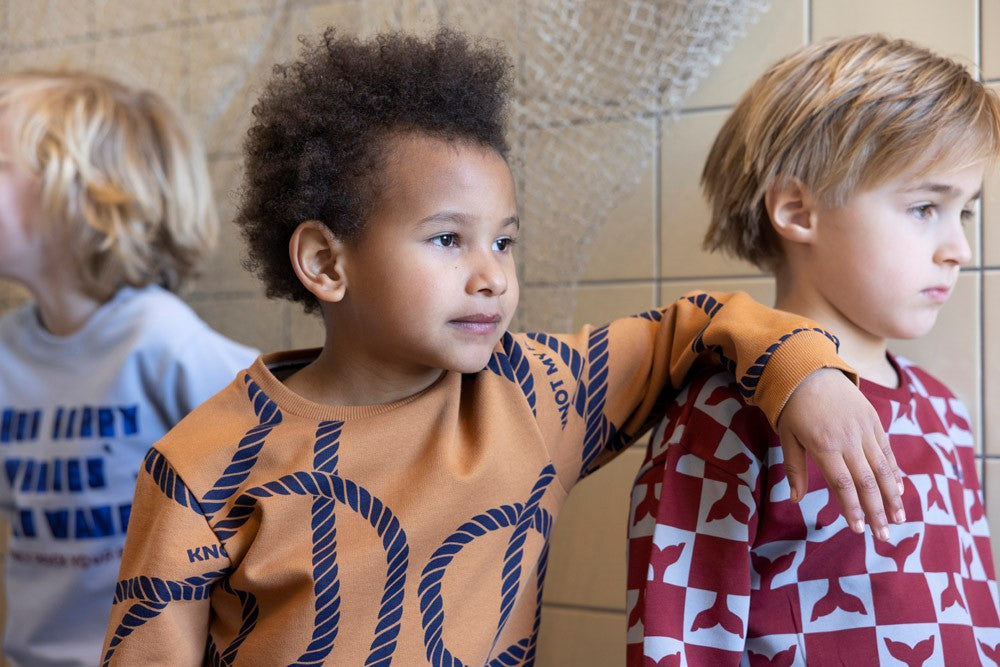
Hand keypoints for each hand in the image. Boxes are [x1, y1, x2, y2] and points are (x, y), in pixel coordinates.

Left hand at [776, 368, 904, 540]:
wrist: (810, 370)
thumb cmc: (792, 407)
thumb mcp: (787, 437)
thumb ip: (794, 469)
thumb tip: (795, 500)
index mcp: (824, 445)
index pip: (842, 484)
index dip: (851, 508)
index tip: (857, 530)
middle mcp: (848, 439)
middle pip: (866, 481)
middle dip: (876, 511)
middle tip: (883, 536)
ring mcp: (864, 430)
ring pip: (882, 468)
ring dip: (891, 496)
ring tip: (898, 519)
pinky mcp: (874, 421)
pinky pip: (886, 450)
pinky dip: (893, 471)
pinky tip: (898, 490)